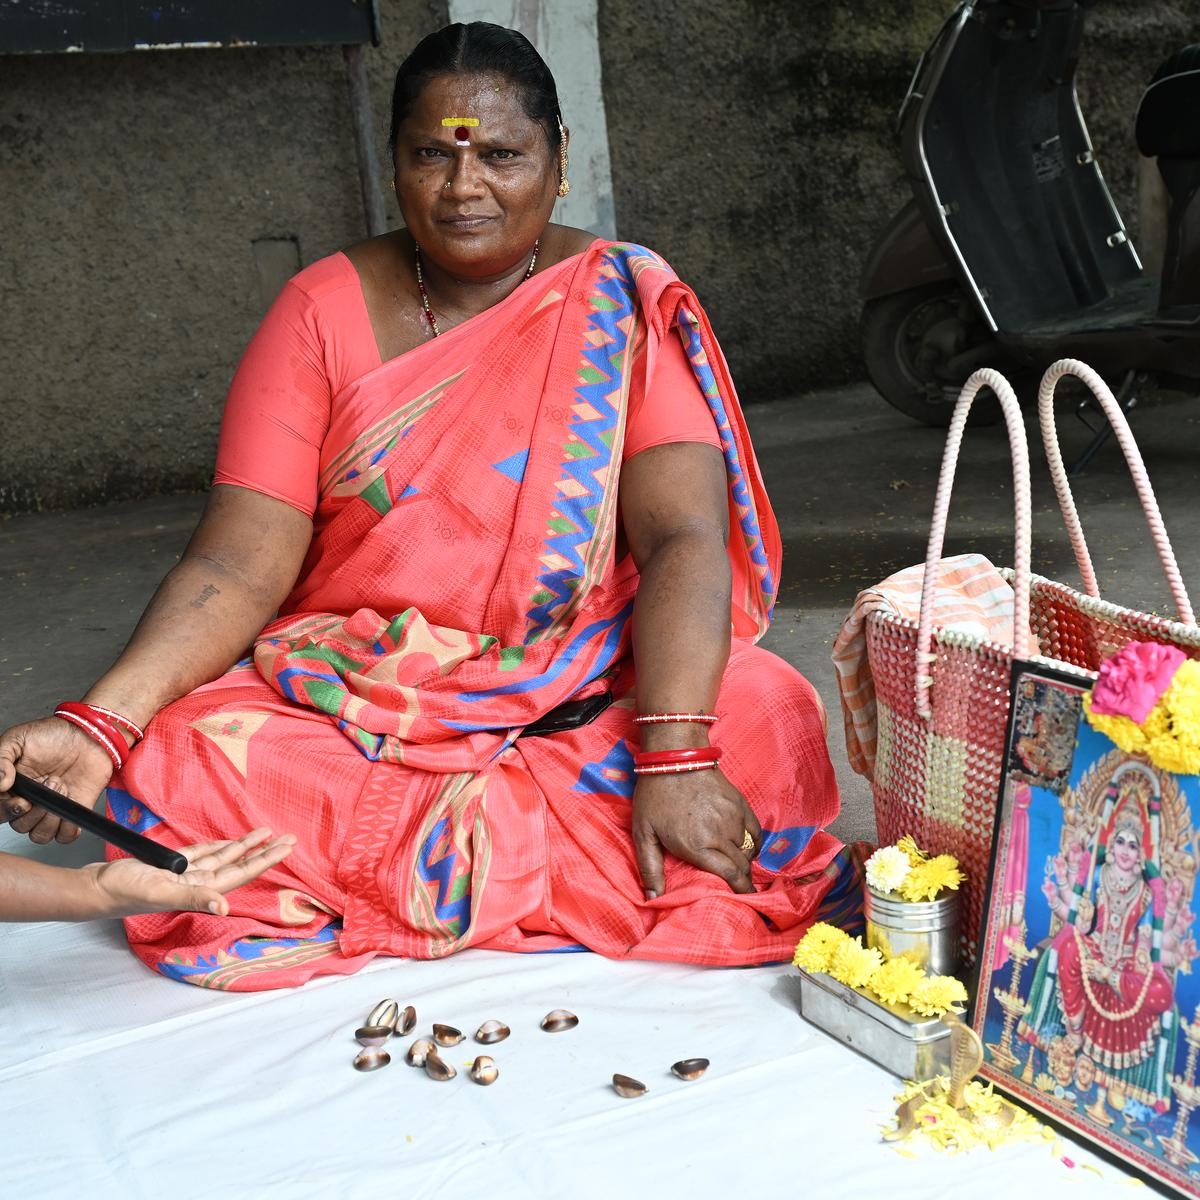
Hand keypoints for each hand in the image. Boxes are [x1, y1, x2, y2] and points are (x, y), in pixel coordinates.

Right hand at [0, 717, 113, 843]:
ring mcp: (51, 809)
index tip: (23, 801)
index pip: (1, 811)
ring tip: (62, 787)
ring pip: (40, 835)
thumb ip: (1, 760)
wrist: (90, 734)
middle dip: (35, 811)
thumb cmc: (54, 735)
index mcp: (13, 788)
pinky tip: (71, 805)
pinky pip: (65, 836)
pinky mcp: (73, 813)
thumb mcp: (19, 739)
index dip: (9, 811)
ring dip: (51, 817)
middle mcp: (29, 802)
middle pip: (20, 826)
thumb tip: (0, 784)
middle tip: (52, 782)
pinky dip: (68, 827)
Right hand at [82, 828, 296, 917]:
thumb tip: (224, 907)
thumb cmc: (125, 891)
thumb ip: (193, 898)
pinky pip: (203, 854)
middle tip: (290, 838)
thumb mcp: (161, 892)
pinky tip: (230, 842)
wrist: (97, 888)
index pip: (242, 873)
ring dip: (244, 846)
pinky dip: (218, 846)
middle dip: (264, 852)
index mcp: (202, 889)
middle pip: (239, 864)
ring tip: (266, 833)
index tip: (287, 848)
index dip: (265, 860)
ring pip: (223, 857)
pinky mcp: (172, 865)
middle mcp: (199, 882)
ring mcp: (186, 874)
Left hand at [632, 768, 760, 898]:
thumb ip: (650, 868)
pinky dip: (753, 842)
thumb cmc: (655, 796)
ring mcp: (734, 818)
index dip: (740, 890)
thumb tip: (653, 898)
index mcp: (699, 846)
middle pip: (742, 866)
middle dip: (743, 881)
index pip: (730, 876)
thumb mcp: (644, 833)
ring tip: (736, 866)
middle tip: (739, 887)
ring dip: (744, 861)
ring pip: (748, 849)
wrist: (674, 756)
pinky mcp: (740, 804)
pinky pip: (755, 830)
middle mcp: (721, 835)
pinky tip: (745, 846)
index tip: (742, 899)